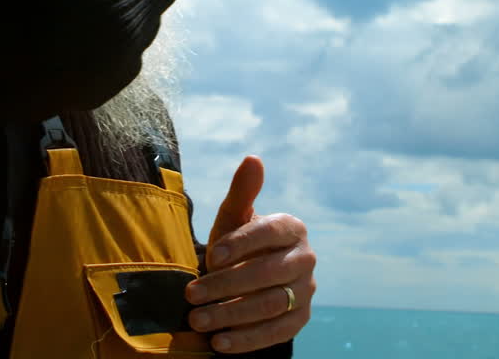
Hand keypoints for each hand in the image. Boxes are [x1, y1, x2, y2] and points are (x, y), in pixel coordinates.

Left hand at [186, 156, 315, 353]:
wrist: (249, 276)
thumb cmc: (237, 242)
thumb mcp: (233, 218)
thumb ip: (242, 192)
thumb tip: (252, 158)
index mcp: (292, 228)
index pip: (269, 233)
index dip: (241, 244)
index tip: (210, 257)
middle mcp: (306, 258)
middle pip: (268, 274)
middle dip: (226, 285)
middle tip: (191, 295)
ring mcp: (307, 290)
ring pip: (271, 305)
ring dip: (232, 316)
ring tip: (198, 321)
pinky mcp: (301, 319)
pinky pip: (277, 333)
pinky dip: (247, 340)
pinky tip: (219, 344)